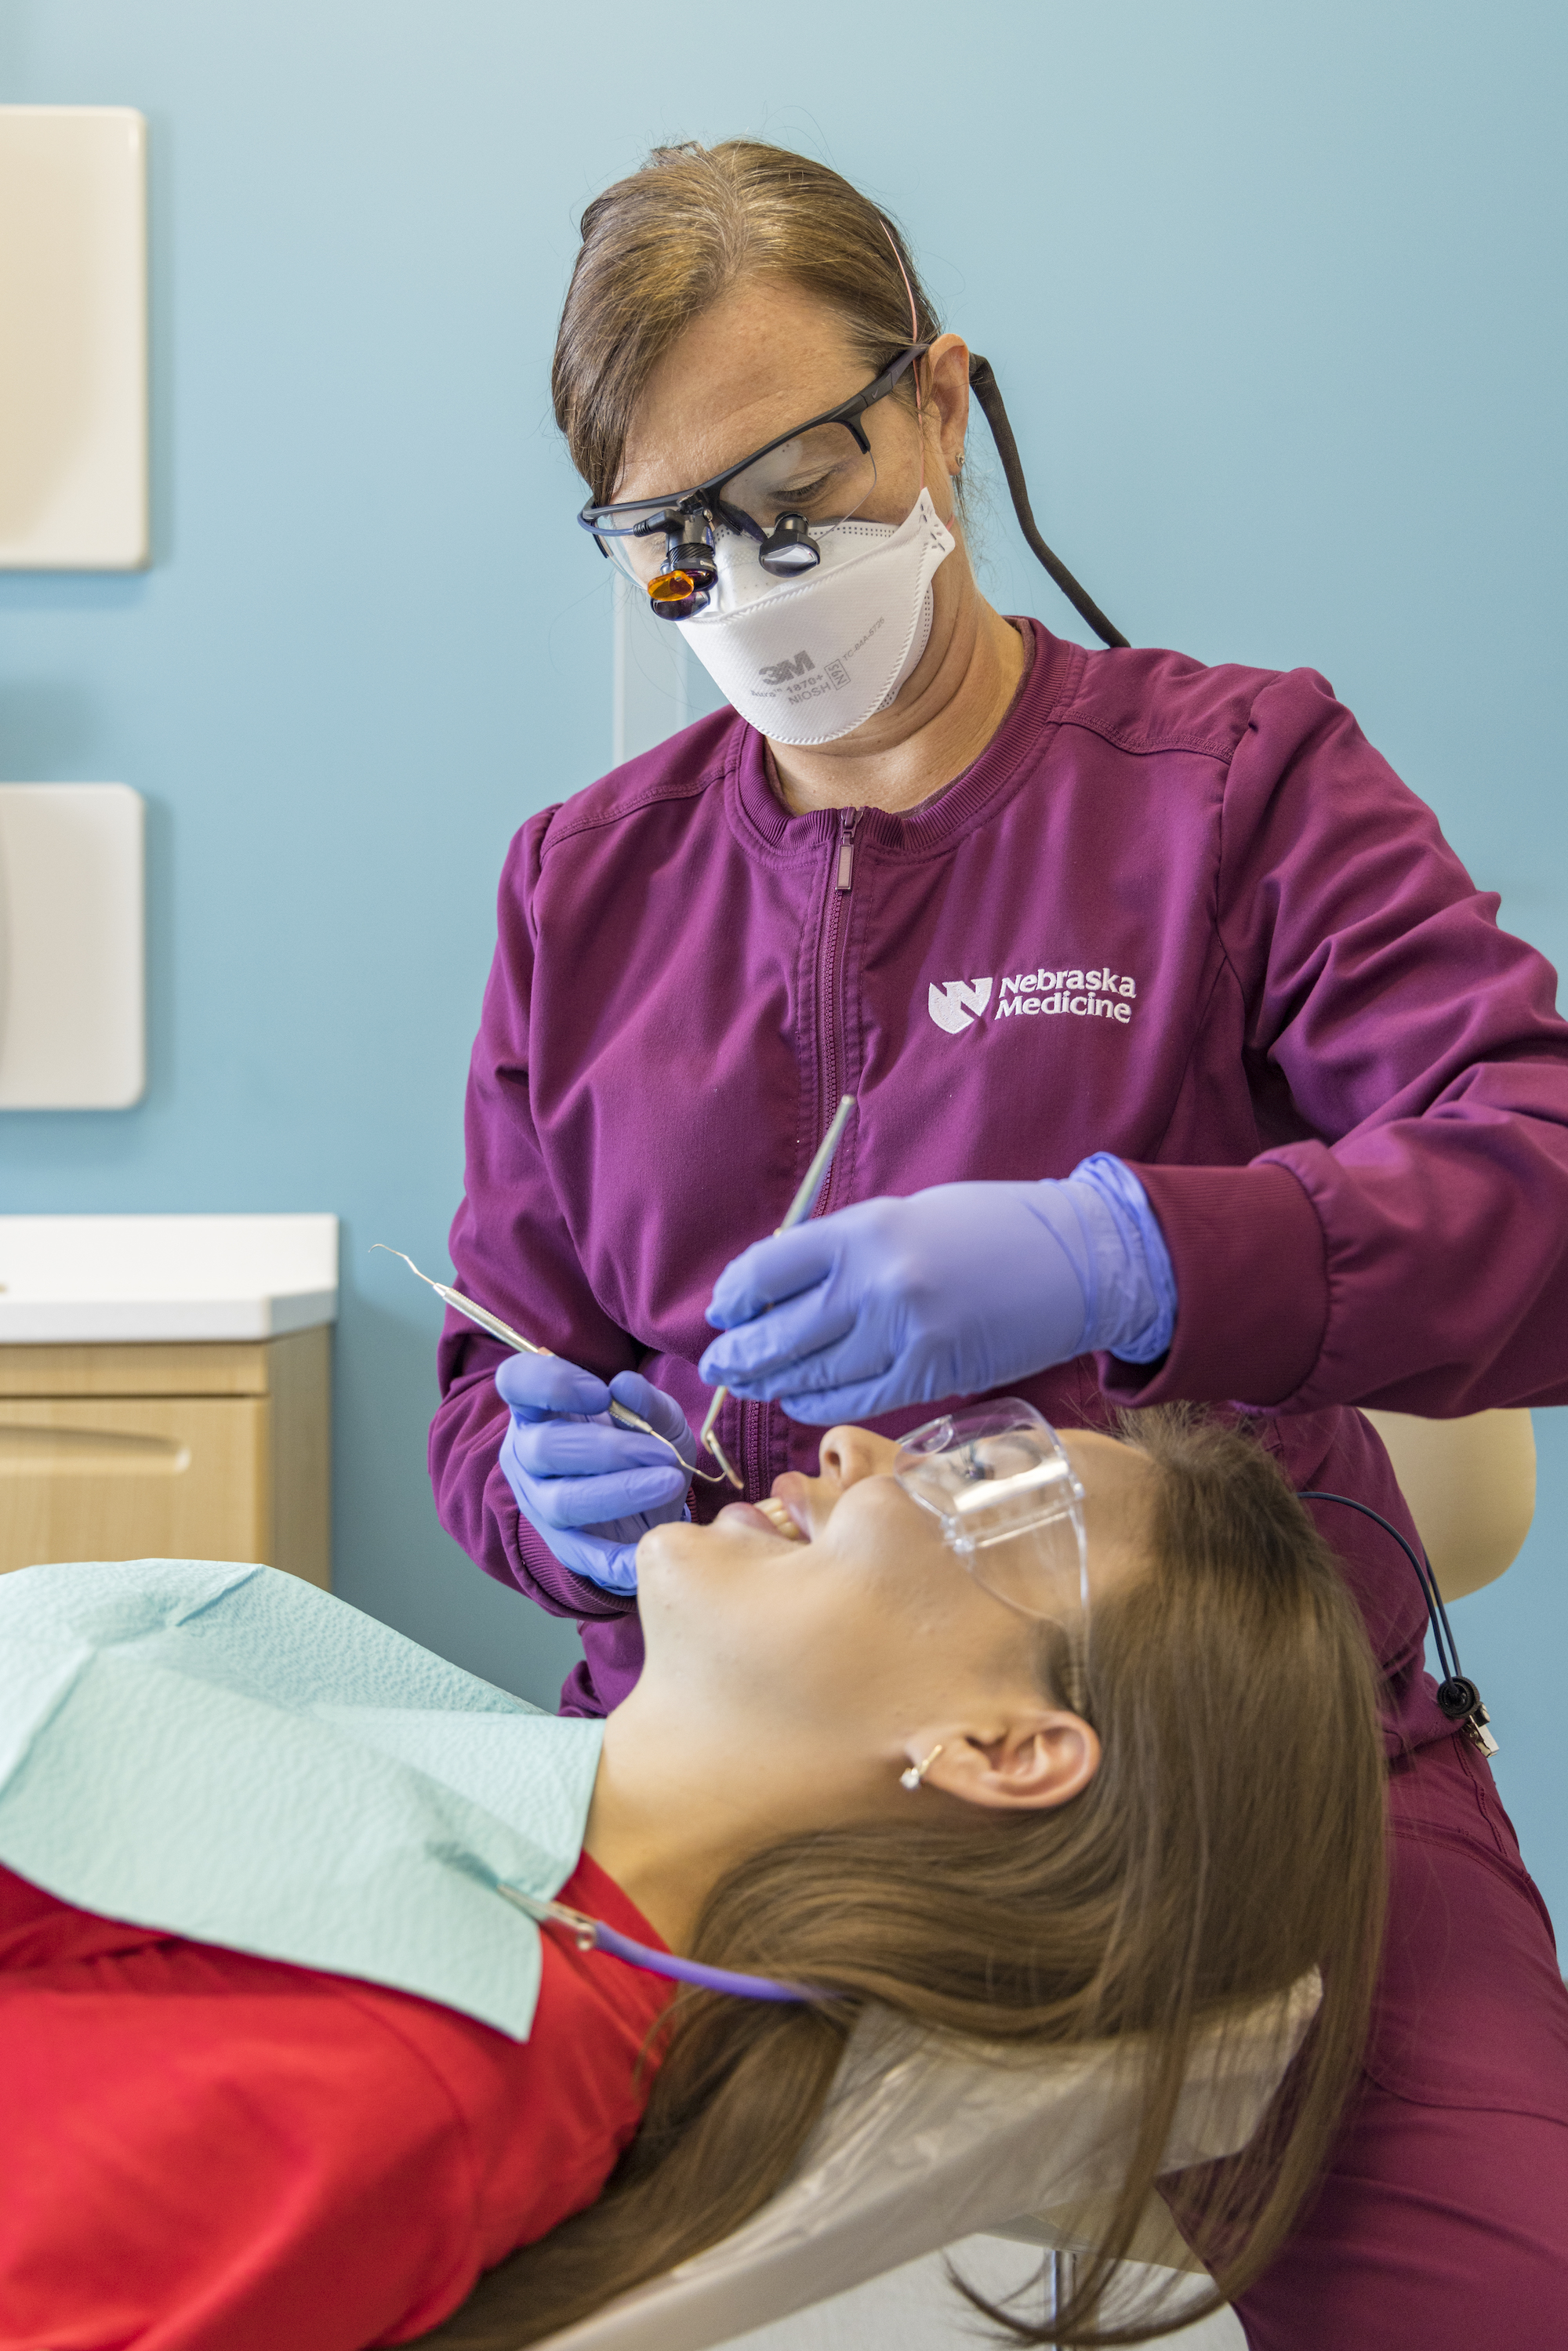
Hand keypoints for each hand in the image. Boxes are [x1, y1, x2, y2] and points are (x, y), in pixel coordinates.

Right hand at [496, 1355, 693, 1594]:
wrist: (649, 1504)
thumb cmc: (643, 1446)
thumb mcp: (657, 1418)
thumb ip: (646, 1400)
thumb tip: (626, 1385)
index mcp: (538, 1409)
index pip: (516, 1382)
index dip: (552, 1384)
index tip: (602, 1394)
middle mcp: (527, 1454)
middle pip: (544, 1448)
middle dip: (607, 1449)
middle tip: (658, 1452)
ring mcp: (539, 1501)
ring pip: (561, 1501)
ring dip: (619, 1492)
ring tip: (668, 1483)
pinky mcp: (561, 1544)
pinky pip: (581, 1554)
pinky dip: (614, 1557)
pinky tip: (648, 1548)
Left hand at [699, 1169, 1165, 1423]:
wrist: (1073, 1257)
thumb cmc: (984, 1229)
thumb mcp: (902, 1217)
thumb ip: (840, 1251)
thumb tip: (774, 1290)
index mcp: (864, 1231)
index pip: (767, 1271)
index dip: (735, 1297)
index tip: (725, 1309)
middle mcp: (876, 1285)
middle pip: (779, 1333)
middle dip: (739, 1354)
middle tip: (718, 1363)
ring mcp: (903, 1337)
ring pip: (810, 1374)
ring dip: (772, 1383)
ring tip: (752, 1383)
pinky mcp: (930, 1377)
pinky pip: (853, 1399)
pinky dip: (816, 1402)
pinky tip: (798, 1398)